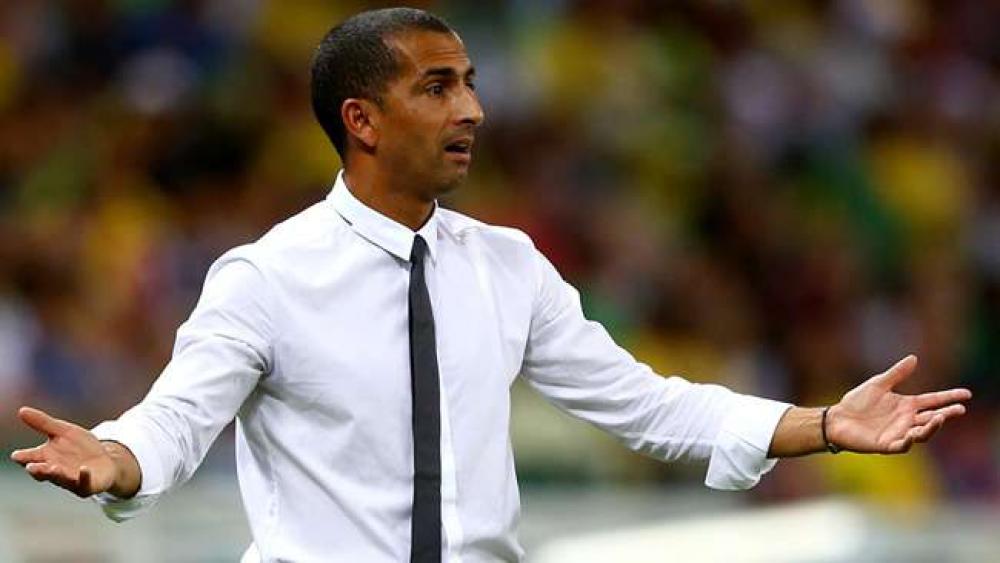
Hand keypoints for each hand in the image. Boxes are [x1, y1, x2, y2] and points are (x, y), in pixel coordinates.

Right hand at [9, 406, 117, 497]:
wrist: (105, 462)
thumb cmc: (79, 448)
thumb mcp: (63, 431)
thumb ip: (43, 423)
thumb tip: (21, 410)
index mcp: (45, 457)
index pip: (29, 458)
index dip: (22, 457)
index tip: (17, 455)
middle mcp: (54, 471)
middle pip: (42, 472)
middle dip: (37, 470)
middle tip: (31, 466)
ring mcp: (70, 480)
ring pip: (60, 479)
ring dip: (56, 474)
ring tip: (53, 467)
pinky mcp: (87, 486)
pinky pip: (84, 483)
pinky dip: (84, 477)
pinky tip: (84, 469)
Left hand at [827, 356, 971, 453]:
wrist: (837, 419)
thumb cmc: (857, 402)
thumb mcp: (878, 384)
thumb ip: (896, 374)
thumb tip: (914, 358)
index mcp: (907, 405)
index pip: (933, 401)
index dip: (949, 398)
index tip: (966, 394)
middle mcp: (906, 420)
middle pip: (932, 418)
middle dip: (947, 414)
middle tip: (959, 409)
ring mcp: (898, 433)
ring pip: (922, 433)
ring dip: (931, 427)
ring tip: (940, 418)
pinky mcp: (887, 445)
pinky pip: (902, 445)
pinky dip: (908, 441)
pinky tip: (912, 434)